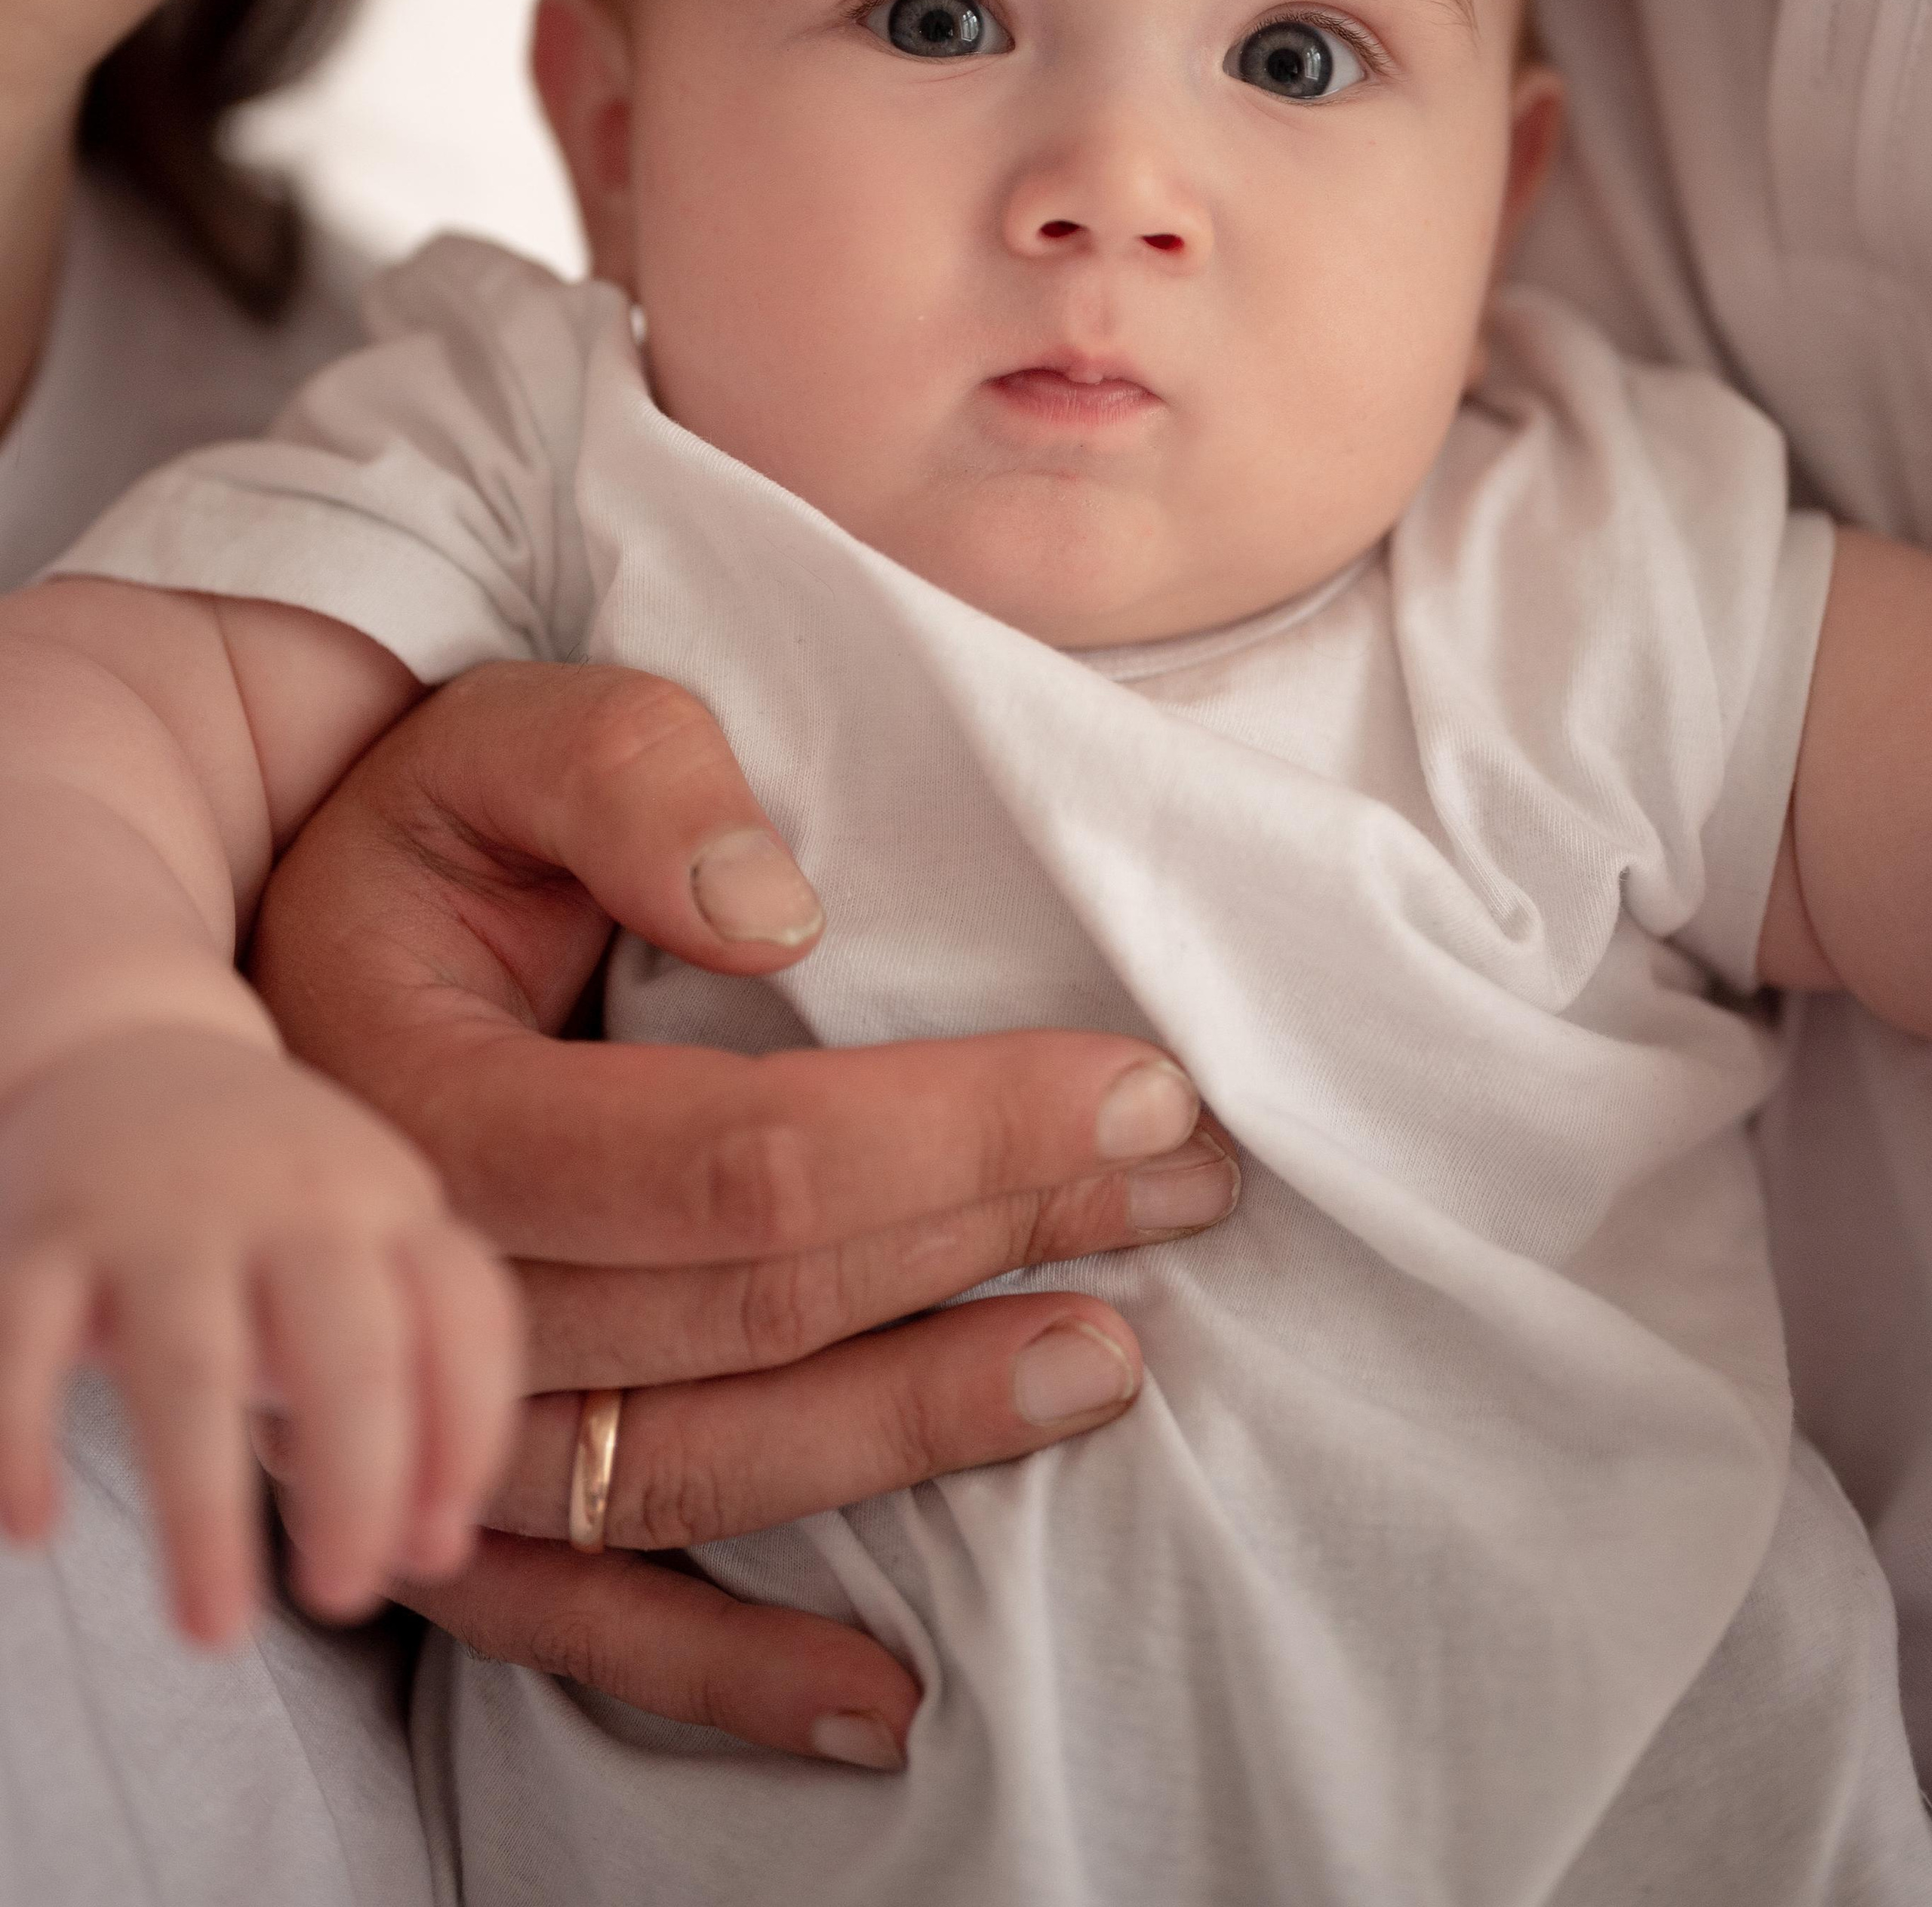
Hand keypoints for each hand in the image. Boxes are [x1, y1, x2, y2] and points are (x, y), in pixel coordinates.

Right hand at [0, 1025, 519, 1646]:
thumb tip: (437, 1549)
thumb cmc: (271, 1202)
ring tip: (214, 1631)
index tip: (435, 1552)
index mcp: (387, 1206)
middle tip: (344, 1598)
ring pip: (193, 1365)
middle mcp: (289, 1200)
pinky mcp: (45, 1228)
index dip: (467, 1439)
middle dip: (359, 1487)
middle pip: (349, 1350)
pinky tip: (34, 1528)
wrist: (125, 1042)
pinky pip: (29, 1340)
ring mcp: (163, 1210)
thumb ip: (420, 1374)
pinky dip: (25, 1437)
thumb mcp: (369, 1247)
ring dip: (206, 1510)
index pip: (465, 1321)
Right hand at [251, 661, 1239, 1761]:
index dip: (953, 1128)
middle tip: (1180, 1180)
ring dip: (914, 1432)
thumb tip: (779, 916)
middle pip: (747, 1306)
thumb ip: (628, 779)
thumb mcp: (508, 736)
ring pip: (694, 1463)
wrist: (288, 950)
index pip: (734, 1152)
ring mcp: (422, 1415)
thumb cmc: (435, 829)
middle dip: (989, 1238)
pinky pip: (581, 1620)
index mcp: (425, 1098)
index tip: (1136, 1082)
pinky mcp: (445, 1487)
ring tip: (1107, 1364)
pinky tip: (889, 1705)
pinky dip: (729, 1673)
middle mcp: (422, 1280)